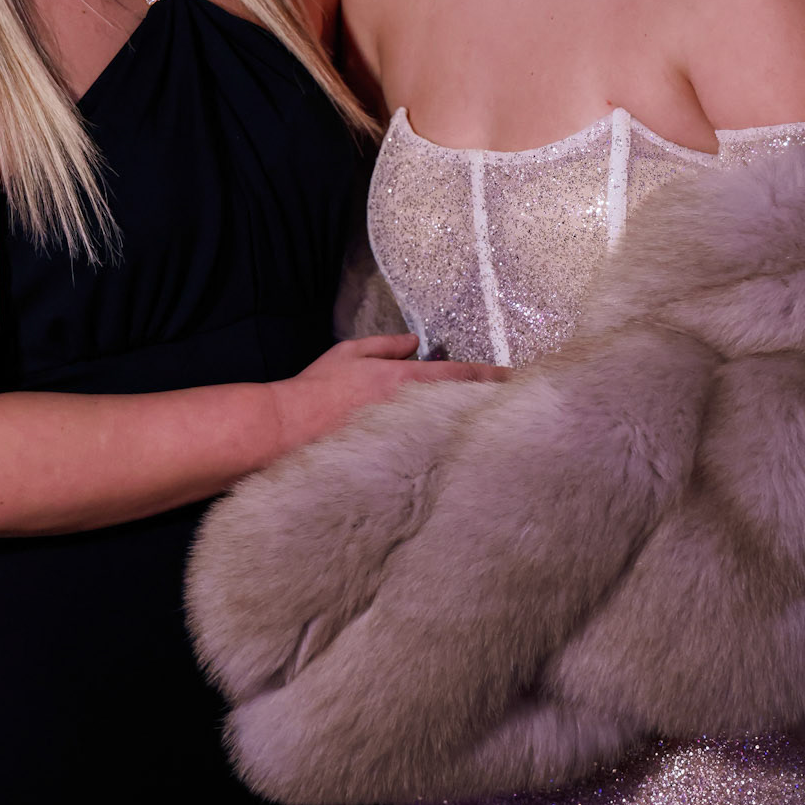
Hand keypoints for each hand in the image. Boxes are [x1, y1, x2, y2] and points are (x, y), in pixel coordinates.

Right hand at [275, 335, 503, 450]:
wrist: (290, 428)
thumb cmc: (319, 388)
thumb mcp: (351, 353)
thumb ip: (386, 346)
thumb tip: (415, 342)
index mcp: (403, 380)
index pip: (458, 375)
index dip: (489, 376)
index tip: (514, 378)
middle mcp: (409, 410)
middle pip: (460, 408)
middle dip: (485, 407)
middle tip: (514, 409)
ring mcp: (404, 439)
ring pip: (447, 432)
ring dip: (467, 429)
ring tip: (493, 432)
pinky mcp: (393, 462)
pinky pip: (427, 453)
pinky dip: (443, 450)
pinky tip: (457, 456)